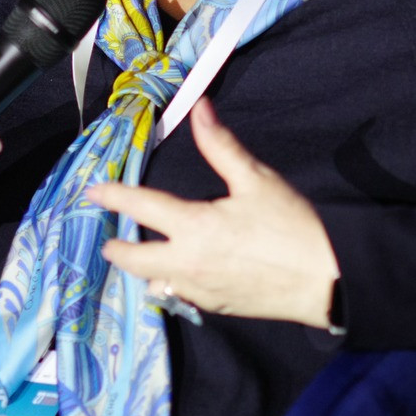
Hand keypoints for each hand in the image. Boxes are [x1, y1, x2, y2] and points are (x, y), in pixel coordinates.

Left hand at [88, 98, 340, 327]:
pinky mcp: (214, 307)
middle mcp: (186, 262)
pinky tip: (179, 276)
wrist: (324, 281)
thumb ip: (221, 146)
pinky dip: (170, 284)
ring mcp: (198, 289)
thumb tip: (199, 108)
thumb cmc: (292, 226)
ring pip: (154, 282)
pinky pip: (179, 296)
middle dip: (116, 249)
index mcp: (194, 226)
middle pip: (134, 259)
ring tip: (143, 258)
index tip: (91, 192)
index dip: (113, 196)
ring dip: (143, 269)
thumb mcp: (257, 179)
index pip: (141, 206)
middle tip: (109, 241)